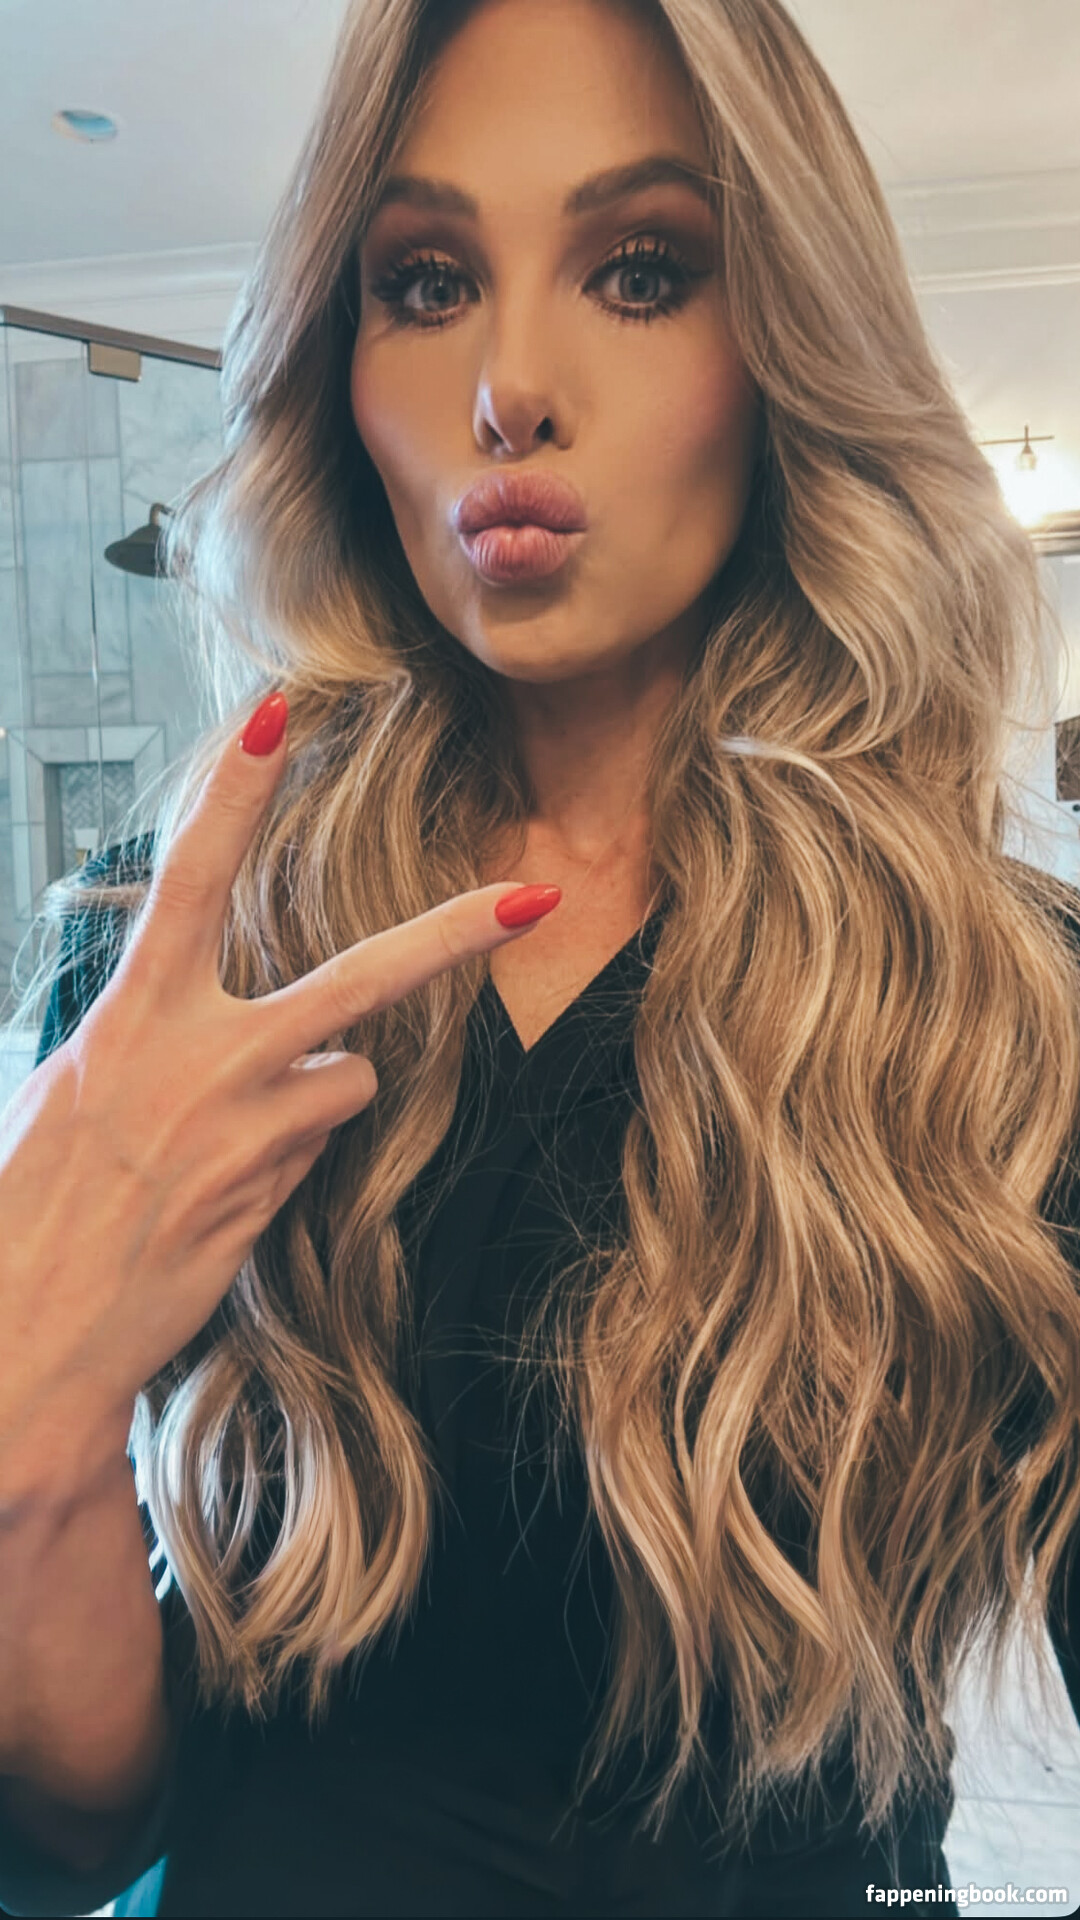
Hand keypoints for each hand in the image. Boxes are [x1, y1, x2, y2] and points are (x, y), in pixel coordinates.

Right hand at [0, 692, 558, 1483]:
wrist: (23, 1338)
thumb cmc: (30, 1210)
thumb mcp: (68, 1094)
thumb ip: (151, 1040)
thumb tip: (230, 1031)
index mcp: (125, 1021)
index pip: (186, 878)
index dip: (233, 793)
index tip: (277, 716)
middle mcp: (194, 1064)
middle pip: (358, 980)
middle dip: (453, 934)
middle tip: (535, 896)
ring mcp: (246, 1136)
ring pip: (345, 1080)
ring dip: (309, 1099)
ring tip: (216, 1154)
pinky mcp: (272, 1198)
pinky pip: (314, 1146)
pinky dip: (288, 1158)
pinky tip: (219, 1200)